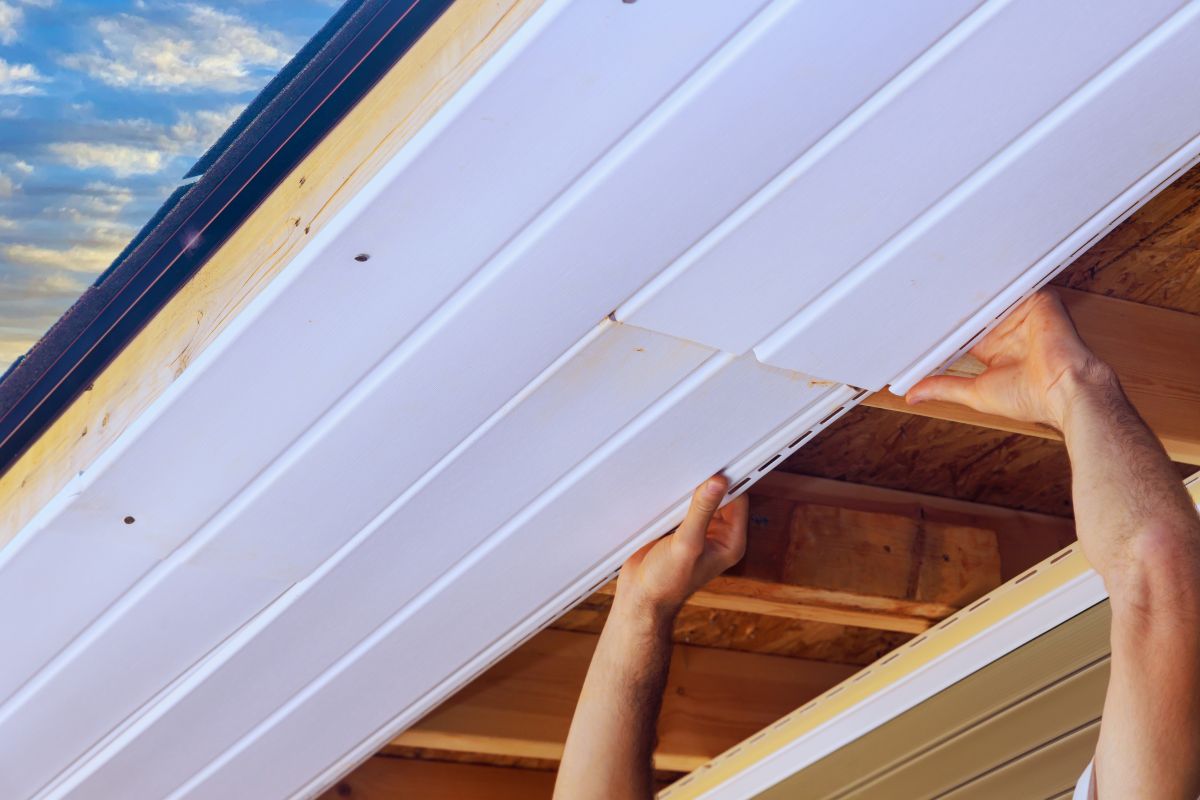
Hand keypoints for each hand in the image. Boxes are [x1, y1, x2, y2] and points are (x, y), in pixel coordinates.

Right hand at [613, 475, 748, 619]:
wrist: (640, 597)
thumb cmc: (667, 582)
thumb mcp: (686, 544)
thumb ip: (701, 512)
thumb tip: (717, 483)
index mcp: (731, 542)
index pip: (738, 499)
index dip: (729, 481)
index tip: (718, 464)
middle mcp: (718, 536)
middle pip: (721, 496)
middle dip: (708, 483)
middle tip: (696, 467)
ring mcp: (699, 531)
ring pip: (701, 499)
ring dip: (691, 490)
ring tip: (680, 480)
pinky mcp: (680, 529)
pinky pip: (684, 504)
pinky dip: (676, 497)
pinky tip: (667, 493)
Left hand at [905, 290, 1115, 429]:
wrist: (1065, 389)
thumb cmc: (1030, 397)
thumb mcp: (975, 392)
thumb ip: (944, 388)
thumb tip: (913, 395)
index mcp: (994, 350)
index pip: (962, 332)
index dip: (943, 329)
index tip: (916, 323)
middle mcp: (1008, 330)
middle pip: (974, 311)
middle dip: (952, 308)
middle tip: (922, 299)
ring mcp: (1023, 314)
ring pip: (991, 296)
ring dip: (971, 292)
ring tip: (941, 281)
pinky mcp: (1038, 300)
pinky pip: (1014, 284)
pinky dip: (998, 282)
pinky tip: (974, 275)